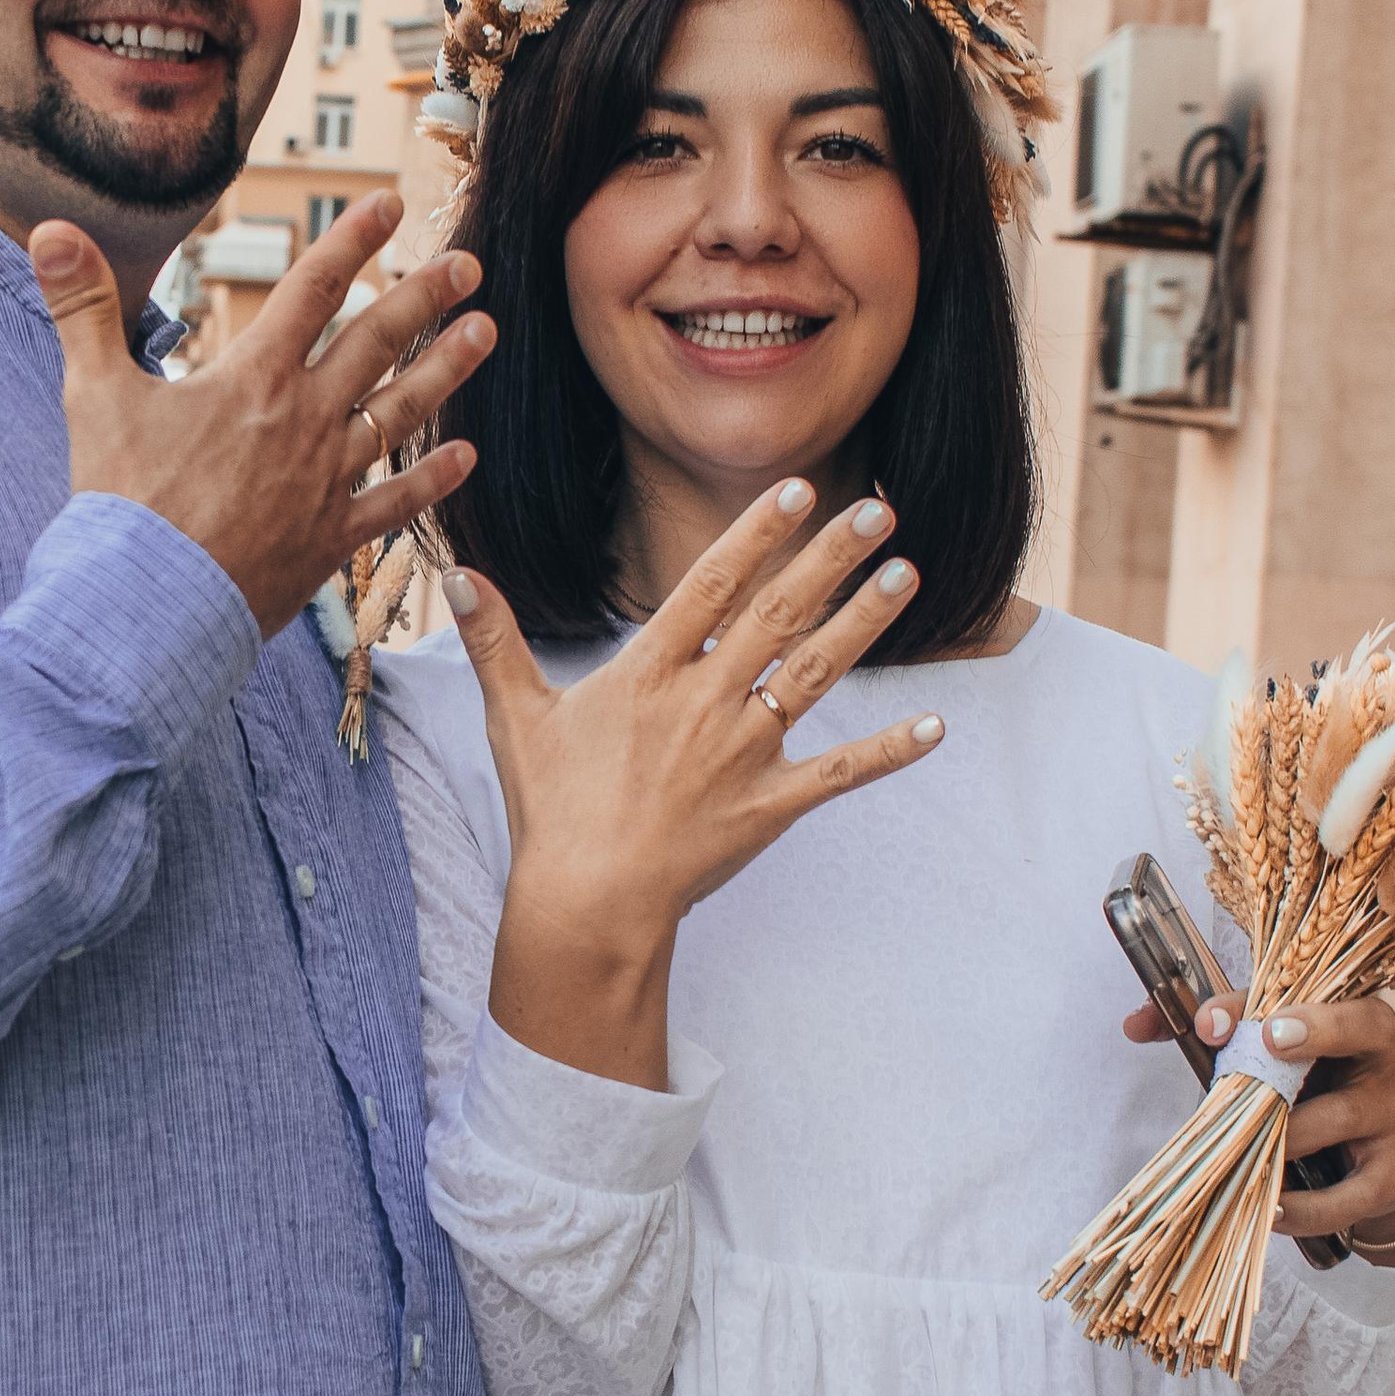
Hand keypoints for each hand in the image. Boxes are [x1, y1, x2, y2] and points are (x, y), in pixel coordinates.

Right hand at [29, 190, 491, 641]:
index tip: (388, 202)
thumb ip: (81, 306)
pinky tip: (466, 457)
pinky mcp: (331, 540)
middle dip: (424, 295)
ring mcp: (325, 481)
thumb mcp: (92, 393)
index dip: (350, 240)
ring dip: (446, 368)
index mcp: (253, 378)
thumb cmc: (118, 502)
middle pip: (375, 342)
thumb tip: (49, 229)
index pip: (311, 290)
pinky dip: (432, 479)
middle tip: (469, 261)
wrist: (147, 607)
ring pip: (400, 411)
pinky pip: (395, 503)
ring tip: (486, 332)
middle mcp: (303, 421)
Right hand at [455, 479, 945, 1089]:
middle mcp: (704, 703)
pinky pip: (838, 773)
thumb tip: (460, 572)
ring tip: (907, 577)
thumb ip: (495, 639)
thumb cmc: (551, 812)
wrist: (585, 904)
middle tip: (878, 511)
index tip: (800, 490)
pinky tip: (934, 728)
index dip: (758, 534)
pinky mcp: (769, 806)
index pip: (711, 585)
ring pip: (814, 675)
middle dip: (830, 559)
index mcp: (648, 674)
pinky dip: (887, 752)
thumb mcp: (516, 718)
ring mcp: (743, 754)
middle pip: (777, 615)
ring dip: (864, 625)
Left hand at [1120, 990, 1394, 1246]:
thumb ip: (1215, 1035)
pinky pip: (1346, 1196)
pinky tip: (1268, 1209)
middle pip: (1351, 1033)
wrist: (1393, 1164)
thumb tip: (1135, 1024)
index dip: (1266, 1004)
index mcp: (1354, 1018)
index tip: (1212, 1024)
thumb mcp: (1279, 1060)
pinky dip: (1302, 1208)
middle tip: (1256, 1055)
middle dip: (1301, 1041)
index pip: (1321, 995)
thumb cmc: (1321, 1094)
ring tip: (1239, 1154)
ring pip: (1334, 1118)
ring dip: (1279, 1138)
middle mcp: (1385, 1058)